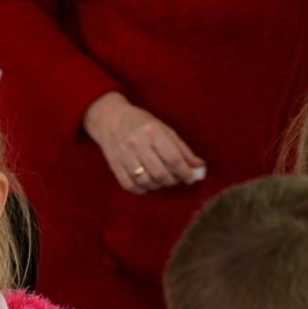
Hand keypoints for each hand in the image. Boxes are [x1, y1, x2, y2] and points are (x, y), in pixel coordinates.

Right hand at [83, 91, 204, 193]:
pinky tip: (147, 185)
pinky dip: (141, 190)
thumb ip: (181, 148)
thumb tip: (198, 166)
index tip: (191, 178)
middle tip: (175, 179)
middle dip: (172, 181)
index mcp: (153, 132)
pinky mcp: (114, 164)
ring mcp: (124, 155)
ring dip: (158, 186)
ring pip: (145, 181)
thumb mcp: (163, 128)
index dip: (185, 172)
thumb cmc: (140, 123)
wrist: (109, 118)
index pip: (173, 157)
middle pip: (159, 172)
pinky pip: (129, 185)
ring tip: (161, 181)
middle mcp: (137, 143)